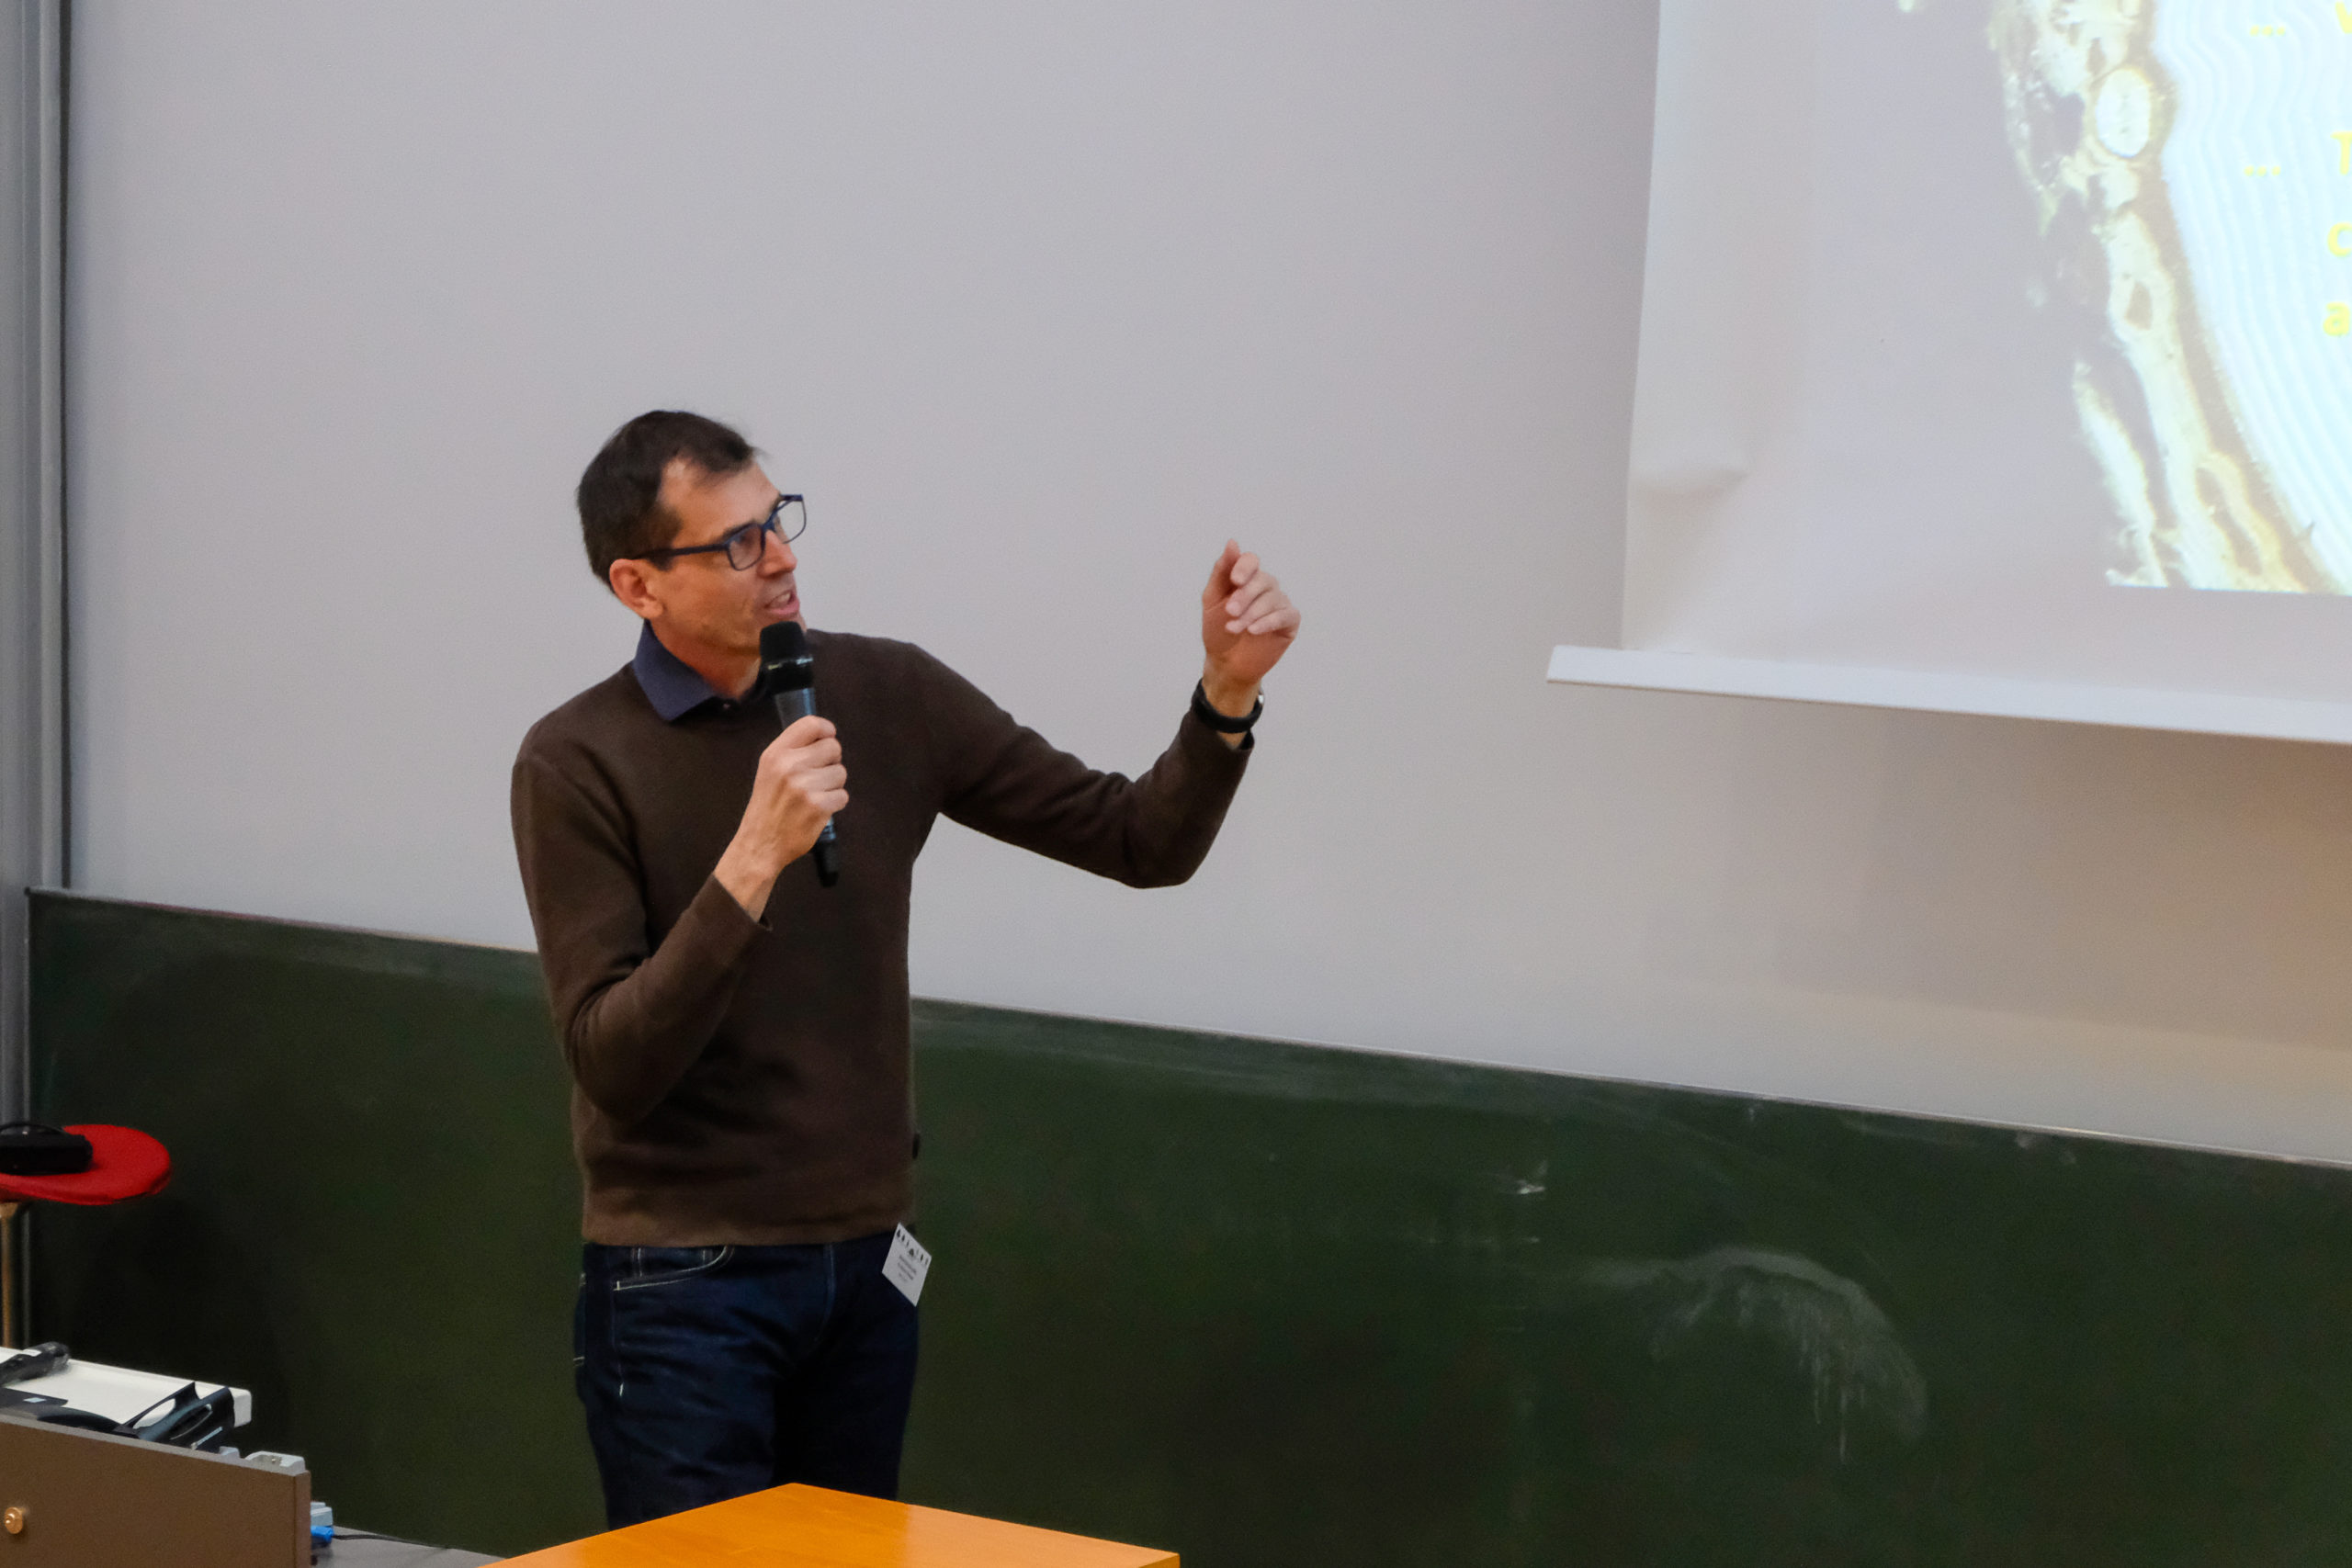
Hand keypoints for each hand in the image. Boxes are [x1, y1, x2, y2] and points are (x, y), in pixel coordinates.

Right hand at [715, 715, 847, 914]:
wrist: (760, 843)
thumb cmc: (768, 806)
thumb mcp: (769, 770)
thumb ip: (793, 751)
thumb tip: (825, 736)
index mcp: (776, 753)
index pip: (812, 724)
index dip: (827, 731)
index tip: (827, 740)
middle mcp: (789, 766)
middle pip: (834, 747)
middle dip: (831, 762)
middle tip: (817, 777)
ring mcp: (804, 786)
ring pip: (841, 772)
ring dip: (833, 785)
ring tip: (814, 795)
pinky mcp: (818, 806)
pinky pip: (843, 795)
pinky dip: (834, 804)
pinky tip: (818, 809)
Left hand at [1198, 540, 1299, 713]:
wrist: (1225, 663)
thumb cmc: (1217, 630)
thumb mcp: (1212, 600)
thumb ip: (1221, 571)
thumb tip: (1233, 543)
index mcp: (1246, 579)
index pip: (1251, 561)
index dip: (1244, 567)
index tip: (1234, 581)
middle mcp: (1265, 588)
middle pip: (1263, 580)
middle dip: (1245, 596)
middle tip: (1230, 612)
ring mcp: (1279, 604)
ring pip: (1272, 599)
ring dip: (1251, 614)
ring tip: (1234, 628)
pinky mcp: (1289, 622)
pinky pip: (1285, 615)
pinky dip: (1268, 621)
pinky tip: (1254, 630)